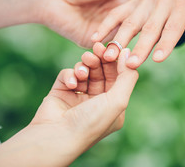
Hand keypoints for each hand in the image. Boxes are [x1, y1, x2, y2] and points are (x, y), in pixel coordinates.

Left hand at [0, 0, 159, 47]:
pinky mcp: (89, 41)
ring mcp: (101, 30)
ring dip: (126, 48)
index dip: (150, 19)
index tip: (164, 25)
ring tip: (139, 55)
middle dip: (140, 38)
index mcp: (118, 1)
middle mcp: (111, 17)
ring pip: (118, 42)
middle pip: (130, 30)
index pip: (138, 13)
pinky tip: (121, 57)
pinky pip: (103, 49)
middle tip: (154, 46)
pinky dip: (111, 53)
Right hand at [0, 44, 138, 166]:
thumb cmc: (91, 122)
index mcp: (113, 106)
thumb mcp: (118, 101)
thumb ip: (127, 77)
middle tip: (96, 48)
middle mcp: (97, 101)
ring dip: (85, 66)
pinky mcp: (61, 92)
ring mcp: (78, 97)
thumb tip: (127, 53)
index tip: (113, 47)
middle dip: (99, 59)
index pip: (118, 77)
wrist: (57, 136)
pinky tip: (72, 84)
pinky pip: (68, 75)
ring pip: (85, 71)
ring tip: (83, 68)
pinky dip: (70, 75)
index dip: (115, 61)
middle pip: (102, 71)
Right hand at [91, 0, 184, 67]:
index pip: (173, 28)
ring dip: (119, 38)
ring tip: (110, 56)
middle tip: (131, 65)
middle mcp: (161, 3)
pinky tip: (96, 39)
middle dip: (140, 46)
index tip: (156, 60)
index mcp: (182, 7)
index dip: (166, 44)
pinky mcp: (133, 1)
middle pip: (150, 27)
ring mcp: (145, 2)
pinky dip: (106, 25)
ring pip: (130, 21)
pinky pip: (117, 13)